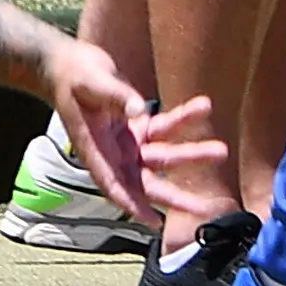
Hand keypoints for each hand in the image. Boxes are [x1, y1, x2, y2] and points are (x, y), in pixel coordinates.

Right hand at [43, 40, 227, 224]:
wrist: (65, 63)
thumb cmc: (71, 75)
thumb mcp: (92, 84)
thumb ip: (117, 97)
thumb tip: (140, 109)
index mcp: (96, 149)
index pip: (114, 185)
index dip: (133, 205)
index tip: (153, 222)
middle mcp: (113, 152)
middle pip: (146, 181)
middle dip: (174, 195)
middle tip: (202, 207)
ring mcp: (126, 141)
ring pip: (163, 156)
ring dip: (191, 154)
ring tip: (220, 150)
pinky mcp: (136, 125)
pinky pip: (165, 127)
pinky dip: (184, 120)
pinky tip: (202, 107)